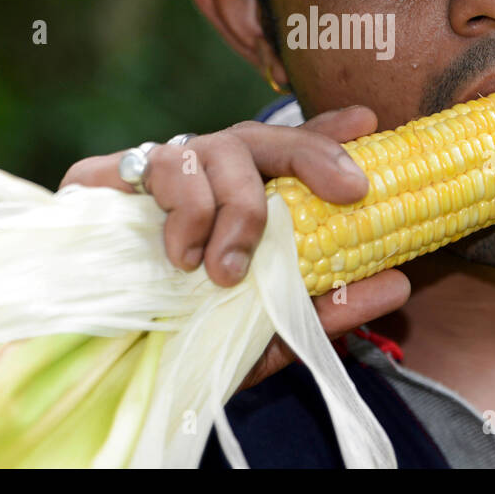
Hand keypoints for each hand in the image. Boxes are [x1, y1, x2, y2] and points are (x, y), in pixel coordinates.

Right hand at [59, 106, 410, 390]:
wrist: (97, 368)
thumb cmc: (190, 344)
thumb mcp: (268, 337)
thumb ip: (326, 311)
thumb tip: (397, 281)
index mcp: (244, 202)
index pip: (291, 151)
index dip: (328, 132)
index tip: (370, 124)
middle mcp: (203, 179)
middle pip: (260, 136)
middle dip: (309, 156)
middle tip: (349, 193)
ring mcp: (155, 175)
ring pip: (210, 147)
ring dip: (232, 206)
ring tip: (224, 268)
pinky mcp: (100, 181)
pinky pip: (145, 163)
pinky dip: (176, 205)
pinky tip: (179, 254)